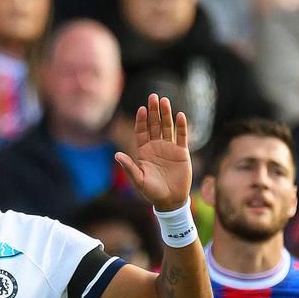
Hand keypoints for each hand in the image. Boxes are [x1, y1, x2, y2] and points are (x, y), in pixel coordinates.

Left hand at [115, 94, 191, 212]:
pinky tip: (180, 115)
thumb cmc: (152, 192)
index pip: (142, 132)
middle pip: (154, 125)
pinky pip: (182, 136)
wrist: (170, 201)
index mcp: (144, 152)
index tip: (141, 109)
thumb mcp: (138, 180)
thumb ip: (129, 167)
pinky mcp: (182, 152)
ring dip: (166, 114)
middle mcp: (156, 147)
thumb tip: (116, 154)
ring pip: (167, 127)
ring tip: (165, 101)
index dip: (141, 121)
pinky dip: (182, 126)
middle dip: (153, 111)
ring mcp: (169, 148)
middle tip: (153, 96)